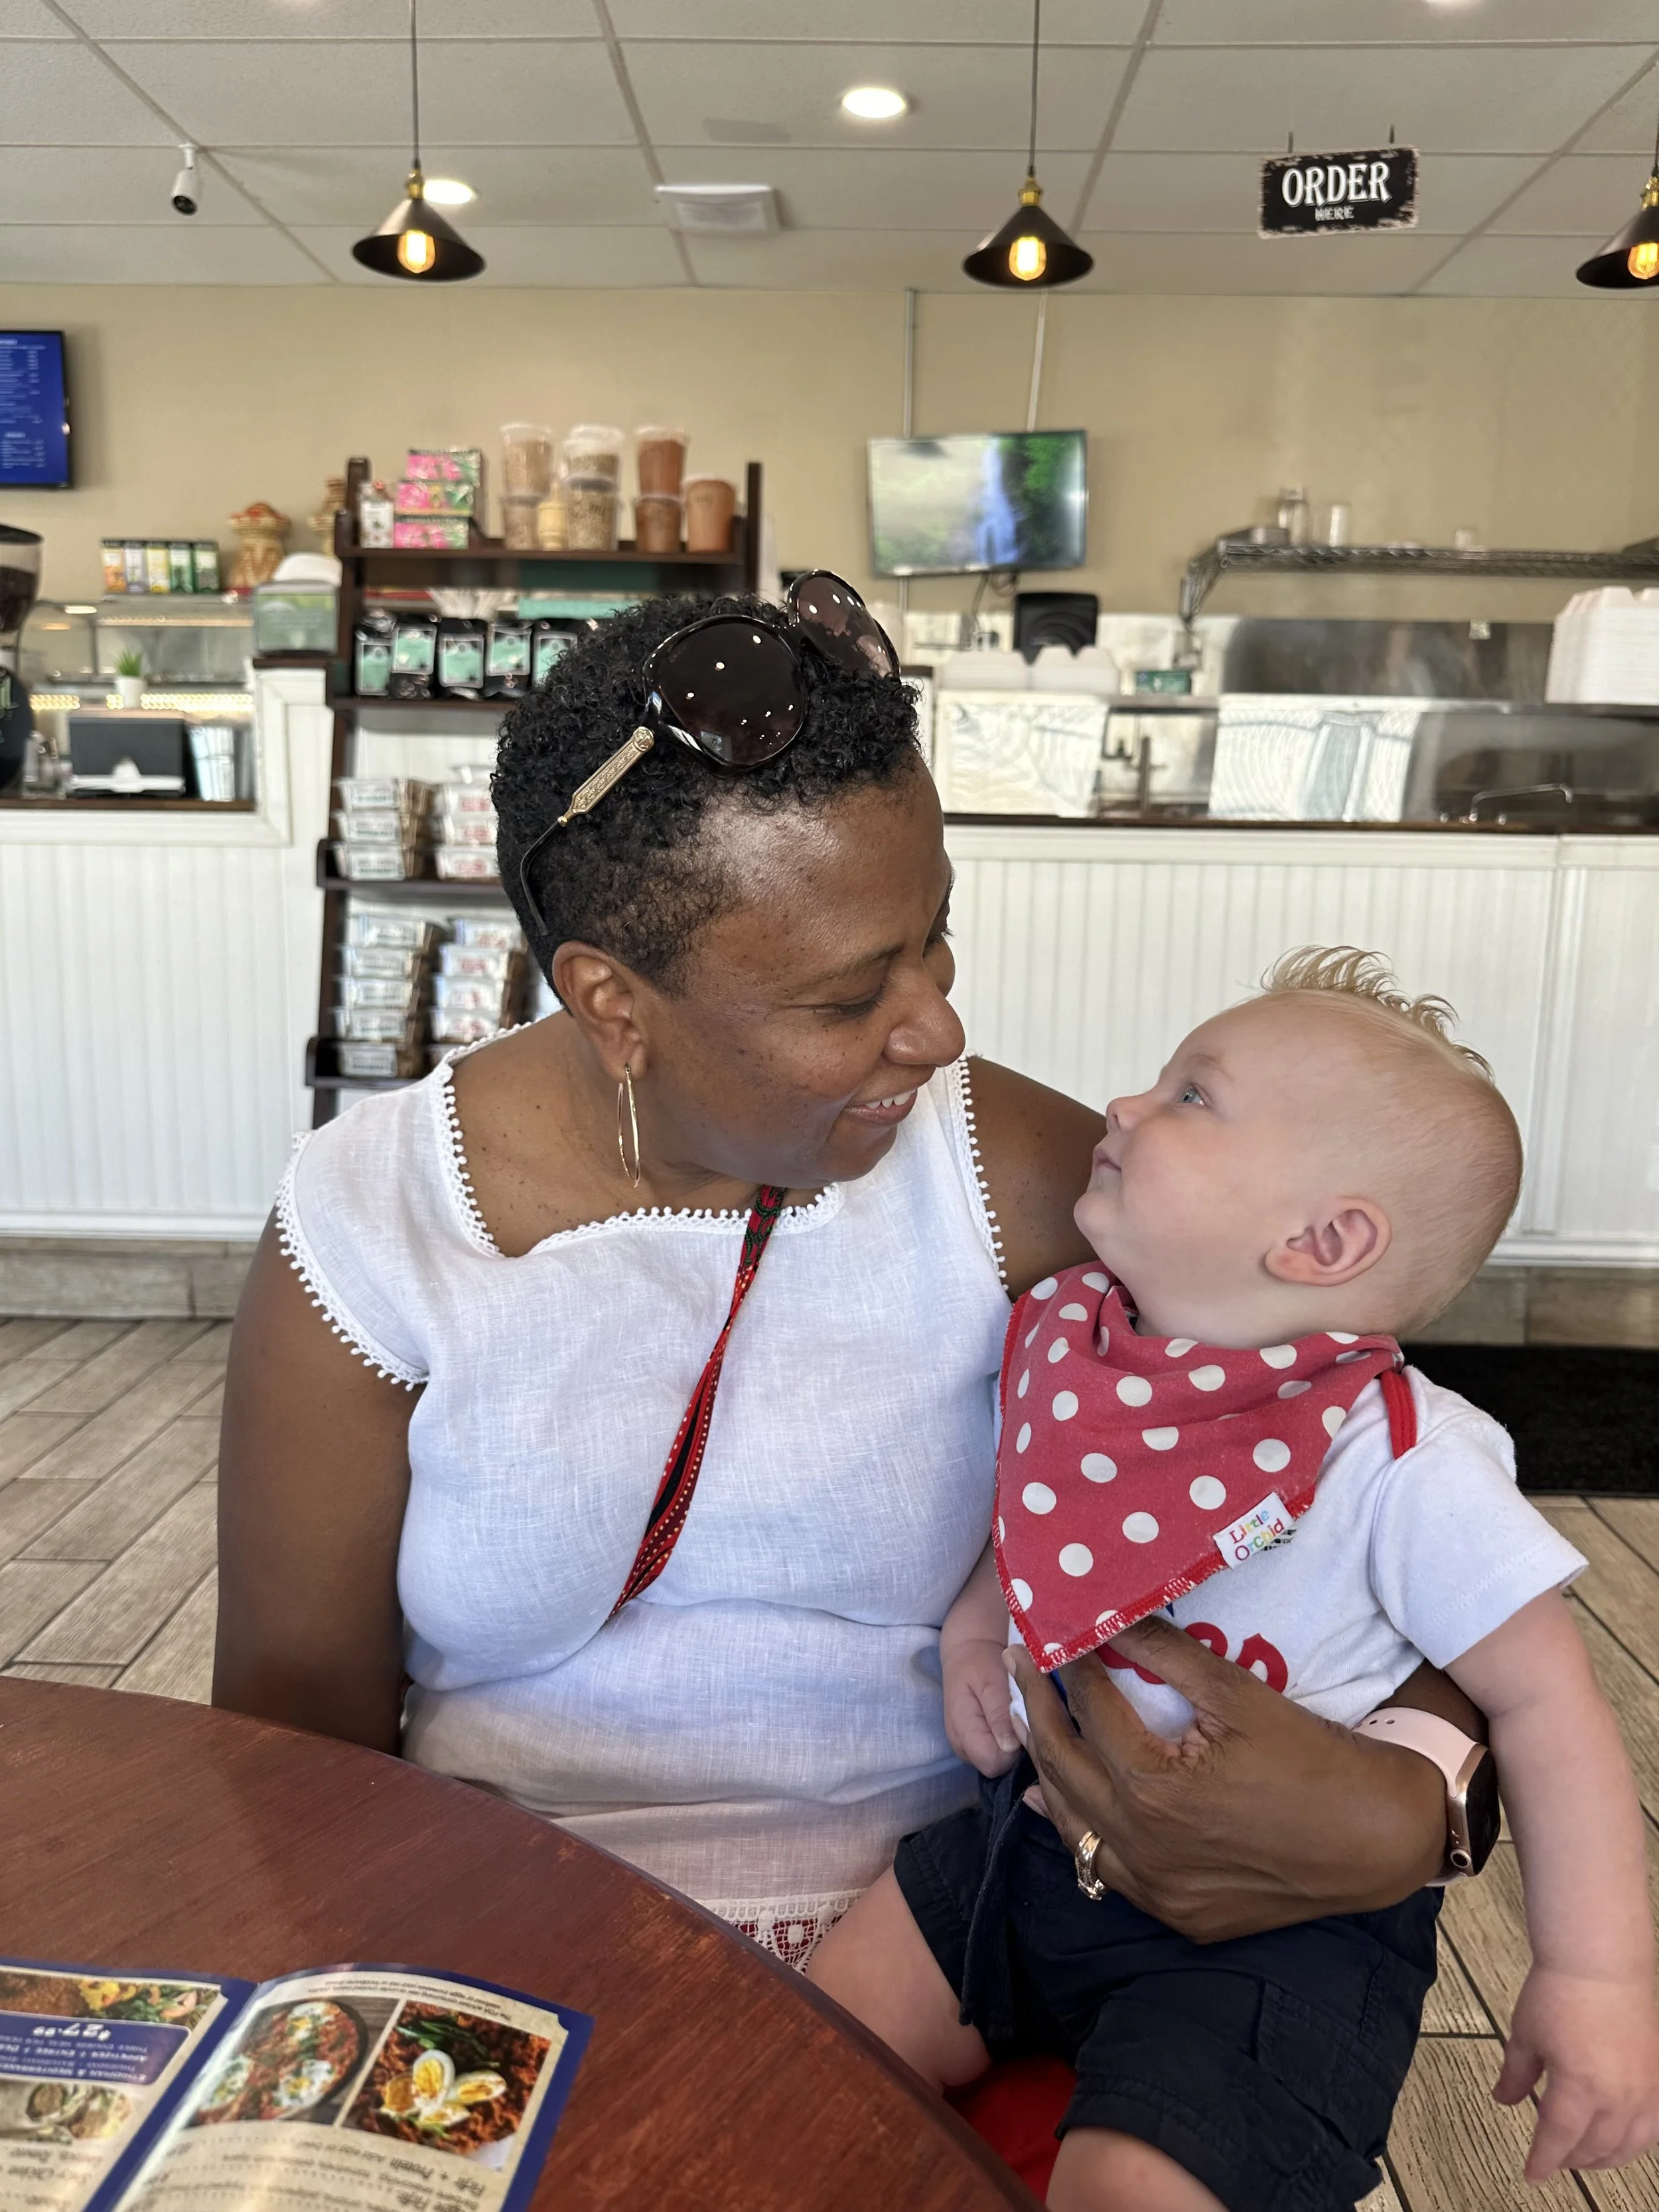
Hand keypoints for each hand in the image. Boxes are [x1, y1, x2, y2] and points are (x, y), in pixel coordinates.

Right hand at [945, 1636, 1020, 1776]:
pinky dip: (1008, 1739)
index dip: (1014, 1749)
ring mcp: (967, 1748)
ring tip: (1017, 1714)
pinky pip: (997, 1753)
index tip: (1024, 1723)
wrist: (969, 1650)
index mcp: (963, 1732)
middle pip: (998, 1766)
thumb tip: (1010, 1746)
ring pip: (999, 1762)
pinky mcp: (974, 1744)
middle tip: (1023, 1715)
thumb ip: (998, 1713)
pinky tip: (1012, 1719)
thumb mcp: (990, 1681)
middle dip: (1016, 1747)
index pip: (994, 1763)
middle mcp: (962, 1747)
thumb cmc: (980, 1662)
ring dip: (1013, 1743)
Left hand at [1005, 1615, 1445, 1943]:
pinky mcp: (1178, 1914)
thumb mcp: (1236, 1691)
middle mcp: (1143, 1847)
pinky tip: (1059, 1804)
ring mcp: (1158, 1889)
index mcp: (1152, 1787)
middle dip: (1035, 1710)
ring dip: (1048, 1771)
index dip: (1065, 1665)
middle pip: (1063, 1767)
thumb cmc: (1311, 1756)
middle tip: (1020, 1667)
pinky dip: (1080, 1831)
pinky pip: (1107, 1870)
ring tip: (1029, 1722)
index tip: (1046, 1633)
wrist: (1377, 1838)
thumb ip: (1163, 1651)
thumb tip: (1108, 1611)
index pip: (1089, 1711)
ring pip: (1074, 1827)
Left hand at [1496, 1967, 1658, 2180]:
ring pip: (1628, 2145)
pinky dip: (1635, 2141)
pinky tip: (1621, 2139)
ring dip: (1604, 2157)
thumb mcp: (1525, 2034)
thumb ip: (1516, 2074)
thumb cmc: (1559, 1992)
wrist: (1601, 1963)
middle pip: (1594, 2147)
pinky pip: (1652, 2127)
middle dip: (1571, 2159)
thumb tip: (1503, 2099)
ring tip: (1583, 2156)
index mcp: (1578, 2088)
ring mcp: (1644, 2091)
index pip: (1558, 2140)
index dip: (1543, 2161)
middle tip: (1554, 2159)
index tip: (1532, 2174)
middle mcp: (1617, 2097)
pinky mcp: (1658, 2079)